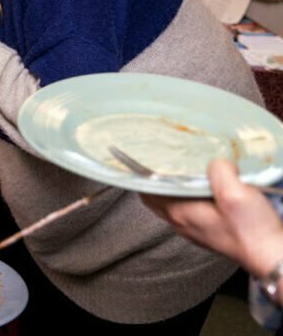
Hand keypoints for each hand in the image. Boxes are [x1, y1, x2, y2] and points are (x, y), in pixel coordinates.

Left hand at [142, 160, 282, 278]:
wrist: (273, 258)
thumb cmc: (253, 230)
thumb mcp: (236, 192)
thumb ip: (219, 171)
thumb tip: (215, 163)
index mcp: (180, 212)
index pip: (147, 191)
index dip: (145, 173)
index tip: (148, 156)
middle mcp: (181, 223)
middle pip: (156, 197)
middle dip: (157, 179)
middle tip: (164, 159)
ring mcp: (194, 230)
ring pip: (173, 204)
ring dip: (174, 188)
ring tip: (184, 169)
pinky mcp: (209, 233)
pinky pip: (190, 210)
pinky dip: (189, 197)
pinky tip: (204, 188)